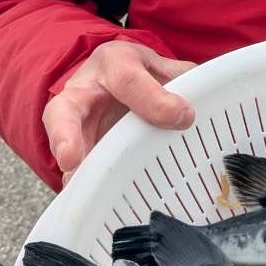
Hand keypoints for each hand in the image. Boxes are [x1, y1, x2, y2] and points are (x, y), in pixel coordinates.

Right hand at [43, 39, 195, 185]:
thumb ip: (183, 81)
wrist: (110, 76)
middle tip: (71, 158)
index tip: (184, 117)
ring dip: (70, 169)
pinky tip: (95, 202)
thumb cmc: (141, 73)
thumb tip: (206, 104)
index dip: (155, 101)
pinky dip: (83, 186)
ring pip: (59, 145)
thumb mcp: (162, 66)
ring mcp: (71, 124)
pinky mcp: (73, 150)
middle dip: (66, 134)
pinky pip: (74, 170)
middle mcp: (83, 91)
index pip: (128, 80)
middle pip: (65, 110)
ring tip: (78, 187)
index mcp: (113, 63)